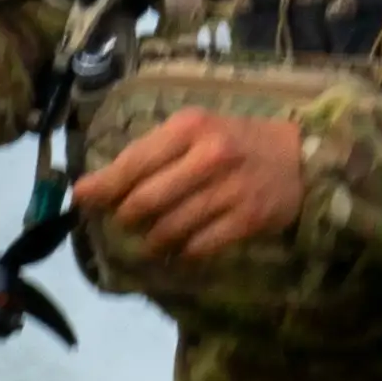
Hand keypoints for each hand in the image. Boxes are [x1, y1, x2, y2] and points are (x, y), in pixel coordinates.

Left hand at [73, 108, 309, 262]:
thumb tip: (96, 186)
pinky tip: (180, 249)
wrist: (300, 158)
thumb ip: (150, 154)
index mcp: (190, 127)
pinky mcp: (248, 220)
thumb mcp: (195, 132)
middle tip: (126, 222)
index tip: (81, 198)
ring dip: (152, 241)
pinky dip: (183, 252)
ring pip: (170, 228)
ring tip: (151, 242)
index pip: (134, 162)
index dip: (103, 185)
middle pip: (146, 201)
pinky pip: (199, 246)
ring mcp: (231, 190)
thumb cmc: (235, 142)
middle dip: (127, 218)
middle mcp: (210, 156)